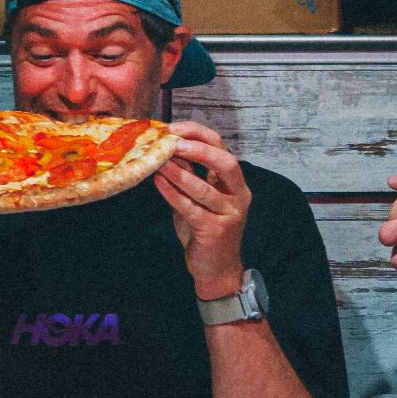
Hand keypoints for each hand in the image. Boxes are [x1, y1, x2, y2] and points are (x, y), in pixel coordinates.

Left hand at [156, 121, 251, 299]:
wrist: (216, 269)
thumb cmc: (205, 231)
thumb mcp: (198, 198)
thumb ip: (189, 175)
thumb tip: (167, 150)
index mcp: (235, 182)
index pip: (222, 148)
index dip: (198, 134)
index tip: (173, 128)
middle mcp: (238, 195)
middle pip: (225, 162)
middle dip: (198, 148)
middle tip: (172, 142)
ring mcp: (230, 213)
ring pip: (205, 187)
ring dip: (179, 172)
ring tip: (158, 162)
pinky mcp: (216, 231)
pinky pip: (192, 208)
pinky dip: (173, 194)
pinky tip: (158, 183)